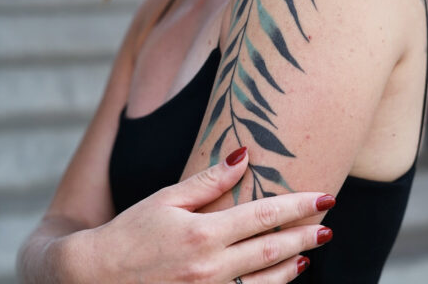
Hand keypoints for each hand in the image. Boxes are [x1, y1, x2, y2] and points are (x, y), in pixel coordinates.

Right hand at [76, 147, 334, 282]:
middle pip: (273, 248)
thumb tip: (242, 156)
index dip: (298, 205)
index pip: (264, 215)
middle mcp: (211, 267)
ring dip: (295, 263)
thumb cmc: (131, 232)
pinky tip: (287, 276)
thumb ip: (208, 181)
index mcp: (203, 233)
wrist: (97, 278)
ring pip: (268, 281)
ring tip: (314, 247)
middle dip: (305, 234)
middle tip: (330, 223)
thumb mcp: (166, 199)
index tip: (324, 196)